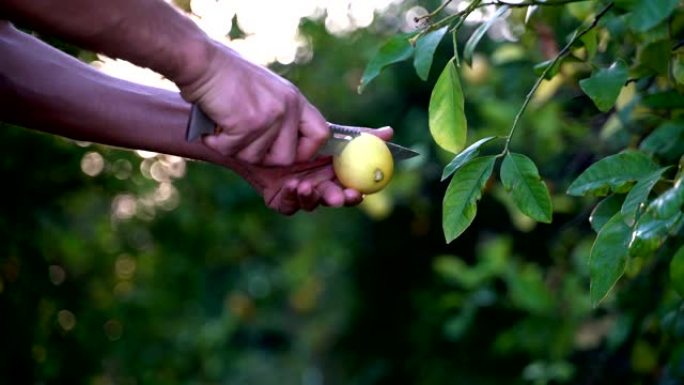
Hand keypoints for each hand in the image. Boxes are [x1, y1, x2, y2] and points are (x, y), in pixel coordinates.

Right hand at [178, 42, 328, 166]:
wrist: (202, 61)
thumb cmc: (226, 77)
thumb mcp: (267, 92)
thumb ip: (281, 116)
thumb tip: (288, 150)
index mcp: (294, 99)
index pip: (321, 134)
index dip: (305, 151)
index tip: (284, 151)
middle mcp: (287, 107)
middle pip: (286, 158)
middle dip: (262, 157)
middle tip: (242, 140)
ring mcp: (270, 115)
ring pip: (256, 158)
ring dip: (235, 148)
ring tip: (224, 125)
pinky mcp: (248, 123)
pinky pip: (233, 151)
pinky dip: (218, 143)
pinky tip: (213, 125)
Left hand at [231, 127, 393, 214]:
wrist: (263, 133)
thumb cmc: (299, 131)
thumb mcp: (329, 130)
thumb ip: (359, 135)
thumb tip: (390, 132)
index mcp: (335, 173)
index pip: (352, 188)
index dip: (357, 193)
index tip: (359, 191)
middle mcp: (320, 185)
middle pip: (334, 199)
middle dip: (338, 200)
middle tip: (338, 196)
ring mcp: (301, 194)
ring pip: (312, 203)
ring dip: (312, 197)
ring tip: (307, 186)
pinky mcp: (281, 200)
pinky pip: (289, 205)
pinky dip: (292, 197)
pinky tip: (291, 186)